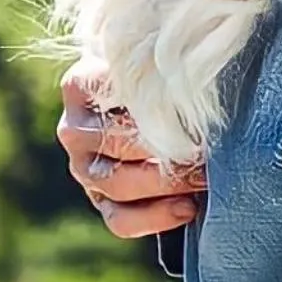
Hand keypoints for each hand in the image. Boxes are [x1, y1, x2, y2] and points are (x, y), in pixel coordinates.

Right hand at [58, 64, 204, 237]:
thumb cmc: (156, 74)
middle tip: (207, 148)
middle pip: (117, 145)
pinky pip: (120, 220)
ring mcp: (83, 168)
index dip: (153, 108)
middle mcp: (74, 129)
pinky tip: (188, 208)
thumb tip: (194, 86)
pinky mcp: (100, 200)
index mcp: (80, 85)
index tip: (191, 111)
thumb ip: (161, 70)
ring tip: (204, 177)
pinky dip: (156, 217)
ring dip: (168, 183)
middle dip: (168, 149)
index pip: (110, 96)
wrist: (144, 98)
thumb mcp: (153, 61)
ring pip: (118, 184)